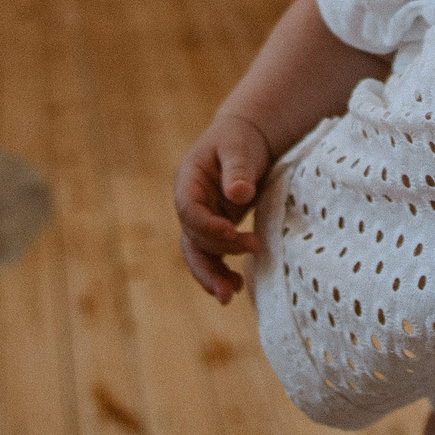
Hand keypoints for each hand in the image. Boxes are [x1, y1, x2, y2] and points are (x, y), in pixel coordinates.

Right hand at [173, 113, 272, 302]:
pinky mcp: (215, 230)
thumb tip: (239, 195)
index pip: (189, 210)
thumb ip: (238, 169)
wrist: (245, 139)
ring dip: (211, 276)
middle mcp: (190, 203)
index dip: (208, 226)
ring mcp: (202, 219)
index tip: (233, 234)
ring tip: (231, 296)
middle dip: (214, 257)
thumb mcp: (239, 147)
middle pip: (192, 237)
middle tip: (243, 269)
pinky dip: (221, 272)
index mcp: (188, 180)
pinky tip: (237, 287)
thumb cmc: (240, 139)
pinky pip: (212, 256)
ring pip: (198, 253)